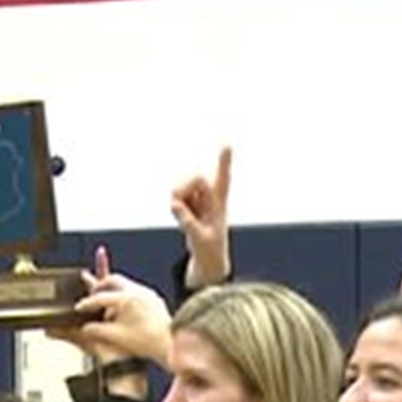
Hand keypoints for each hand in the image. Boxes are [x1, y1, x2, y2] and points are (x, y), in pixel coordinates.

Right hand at [65, 271, 171, 364]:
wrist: (169, 346)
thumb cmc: (144, 342)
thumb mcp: (115, 337)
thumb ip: (96, 330)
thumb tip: (85, 328)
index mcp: (126, 298)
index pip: (101, 297)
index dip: (88, 303)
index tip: (79, 307)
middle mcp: (138, 291)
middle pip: (113, 279)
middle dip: (100, 285)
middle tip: (91, 290)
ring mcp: (147, 293)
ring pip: (125, 284)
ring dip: (113, 289)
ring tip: (105, 300)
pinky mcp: (154, 298)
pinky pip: (135, 290)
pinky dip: (124, 295)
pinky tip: (122, 307)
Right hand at [170, 146, 232, 288]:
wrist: (207, 258)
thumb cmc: (210, 248)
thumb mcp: (199, 239)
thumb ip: (187, 222)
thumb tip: (174, 203)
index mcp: (220, 203)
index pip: (223, 179)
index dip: (224, 162)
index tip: (227, 144)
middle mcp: (210, 195)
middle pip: (195, 179)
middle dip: (184, 190)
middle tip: (176, 207)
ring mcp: (198, 198)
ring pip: (180, 189)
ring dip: (179, 203)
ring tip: (187, 220)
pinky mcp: (187, 202)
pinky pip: (174, 198)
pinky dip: (175, 210)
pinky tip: (185, 219)